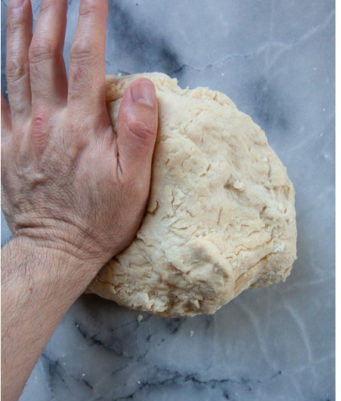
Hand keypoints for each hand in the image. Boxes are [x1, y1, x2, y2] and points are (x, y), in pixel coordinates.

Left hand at [1, 0, 158, 272]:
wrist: (57, 251)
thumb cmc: (103, 218)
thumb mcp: (135, 182)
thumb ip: (138, 131)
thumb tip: (141, 85)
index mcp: (83, 126)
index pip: (87, 58)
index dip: (90, 18)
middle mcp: (47, 121)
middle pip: (44, 53)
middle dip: (48, 10)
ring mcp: (20, 132)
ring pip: (13, 69)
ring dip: (16, 28)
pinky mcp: (3, 147)